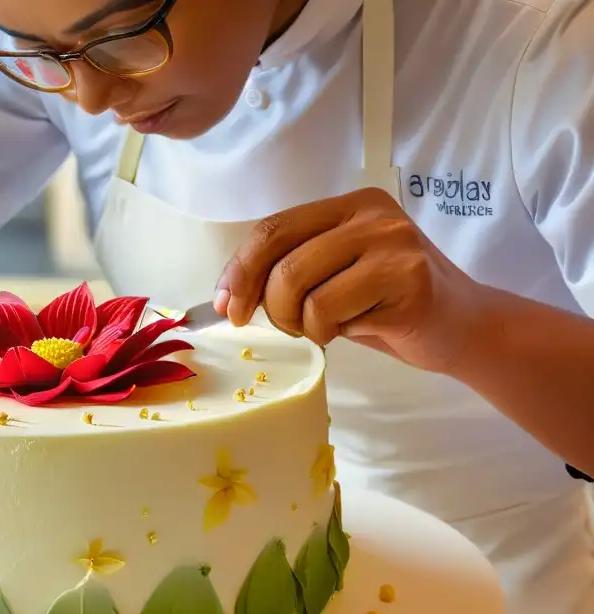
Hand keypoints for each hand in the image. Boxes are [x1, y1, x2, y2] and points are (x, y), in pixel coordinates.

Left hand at [213, 187, 493, 373]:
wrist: (464, 327)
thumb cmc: (390, 306)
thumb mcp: (336, 276)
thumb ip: (292, 270)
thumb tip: (229, 293)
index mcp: (349, 205)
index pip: (273, 229)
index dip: (238, 270)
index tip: (224, 304)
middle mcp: (371, 215)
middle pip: (281, 259)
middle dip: (265, 304)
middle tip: (282, 327)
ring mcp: (392, 244)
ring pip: (300, 288)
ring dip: (300, 324)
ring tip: (326, 328)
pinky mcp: (406, 280)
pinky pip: (330, 312)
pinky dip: (329, 332)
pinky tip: (357, 328)